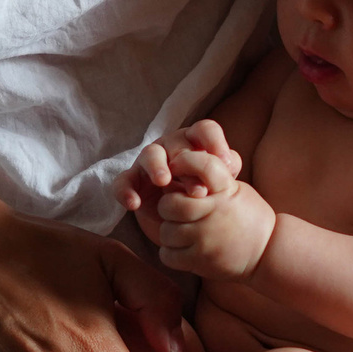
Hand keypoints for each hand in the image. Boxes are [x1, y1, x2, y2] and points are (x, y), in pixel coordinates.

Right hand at [116, 122, 246, 241]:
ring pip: (150, 155)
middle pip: (178, 144)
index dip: (215, 142)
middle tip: (200, 192)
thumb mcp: (217, 183)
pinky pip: (124, 181)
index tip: (225, 164)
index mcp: (195, 142)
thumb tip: (228, 164)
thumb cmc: (202, 193)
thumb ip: (225, 171)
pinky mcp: (133, 181)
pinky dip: (126, 191)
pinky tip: (133, 204)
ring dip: (157, 167)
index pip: (205, 130)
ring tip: (164, 182)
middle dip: (189, 165)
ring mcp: (149, 162)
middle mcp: (171, 146)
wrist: (181, 221)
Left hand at [150, 144, 276, 279]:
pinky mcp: (201, 261)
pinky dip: (172, 254)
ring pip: (166, 232)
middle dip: (168, 207)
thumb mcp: (235, 190)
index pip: (203, 165)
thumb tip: (175, 166)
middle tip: (176, 212)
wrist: (267, 252)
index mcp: (225, 190)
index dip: (184, 162)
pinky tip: (184, 249)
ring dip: (170, 233)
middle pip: (169, 204)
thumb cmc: (248, 216)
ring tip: (183, 233)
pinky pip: (168, 256)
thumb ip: (210, 180)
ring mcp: (207, 239)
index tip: (175, 166)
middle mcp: (215, 212)